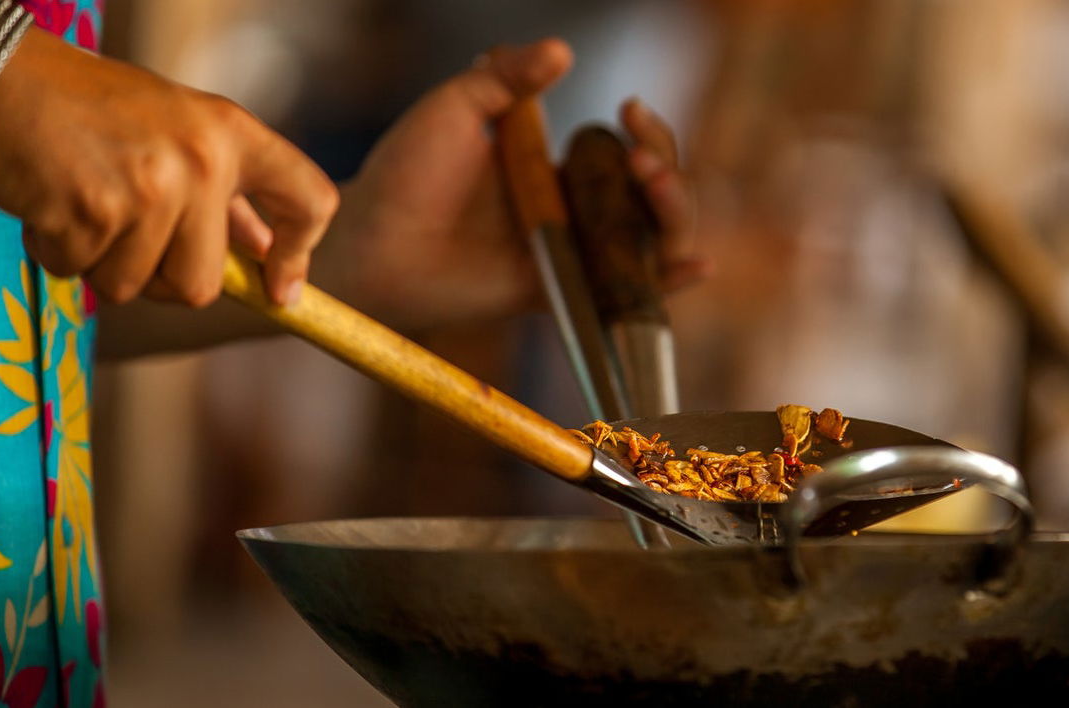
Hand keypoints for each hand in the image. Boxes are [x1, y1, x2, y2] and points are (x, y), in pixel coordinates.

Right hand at [0, 28, 338, 305]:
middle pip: (202, 284)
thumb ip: (224, 192)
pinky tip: (50, 203)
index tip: (279, 290)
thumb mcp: (178, 132)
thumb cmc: (91, 109)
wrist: (2, 74)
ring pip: (135, 286)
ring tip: (82, 204)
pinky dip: (57, 251)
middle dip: (160, 280)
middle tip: (126, 237)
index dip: (299, 254)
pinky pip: (80, 272)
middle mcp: (202, 161)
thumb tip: (263, 254)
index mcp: (232, 133)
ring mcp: (150, 188)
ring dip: (100, 262)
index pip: (311, 199)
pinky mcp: (92, 211)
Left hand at [324, 38, 708, 329]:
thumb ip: (506, 77)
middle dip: (667, 169)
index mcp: (554, 171)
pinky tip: (697, 262)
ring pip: (650, 244)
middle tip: (640, 153)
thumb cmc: (403, 173)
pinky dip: (667, 283)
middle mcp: (571, 216)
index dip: (646, 132)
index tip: (627, 107)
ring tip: (655, 184)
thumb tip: (562, 50)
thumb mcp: (456, 107)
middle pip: (653, 199)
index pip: (626, 153)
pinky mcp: (559, 297)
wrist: (370, 240)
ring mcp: (569, 259)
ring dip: (673, 214)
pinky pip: (623, 296)